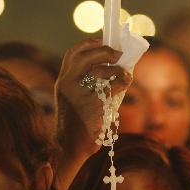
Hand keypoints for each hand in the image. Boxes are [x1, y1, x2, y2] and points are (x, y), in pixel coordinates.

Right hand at [56, 38, 131, 154]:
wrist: (68, 149)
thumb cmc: (78, 125)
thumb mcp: (76, 101)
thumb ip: (87, 84)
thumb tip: (115, 67)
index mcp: (63, 81)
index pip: (73, 54)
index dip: (89, 43)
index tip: (103, 40)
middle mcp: (67, 83)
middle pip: (86, 56)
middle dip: (105, 50)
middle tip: (118, 54)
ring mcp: (78, 93)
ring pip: (101, 70)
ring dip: (118, 70)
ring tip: (126, 75)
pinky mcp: (91, 104)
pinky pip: (112, 87)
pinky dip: (122, 82)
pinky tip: (126, 83)